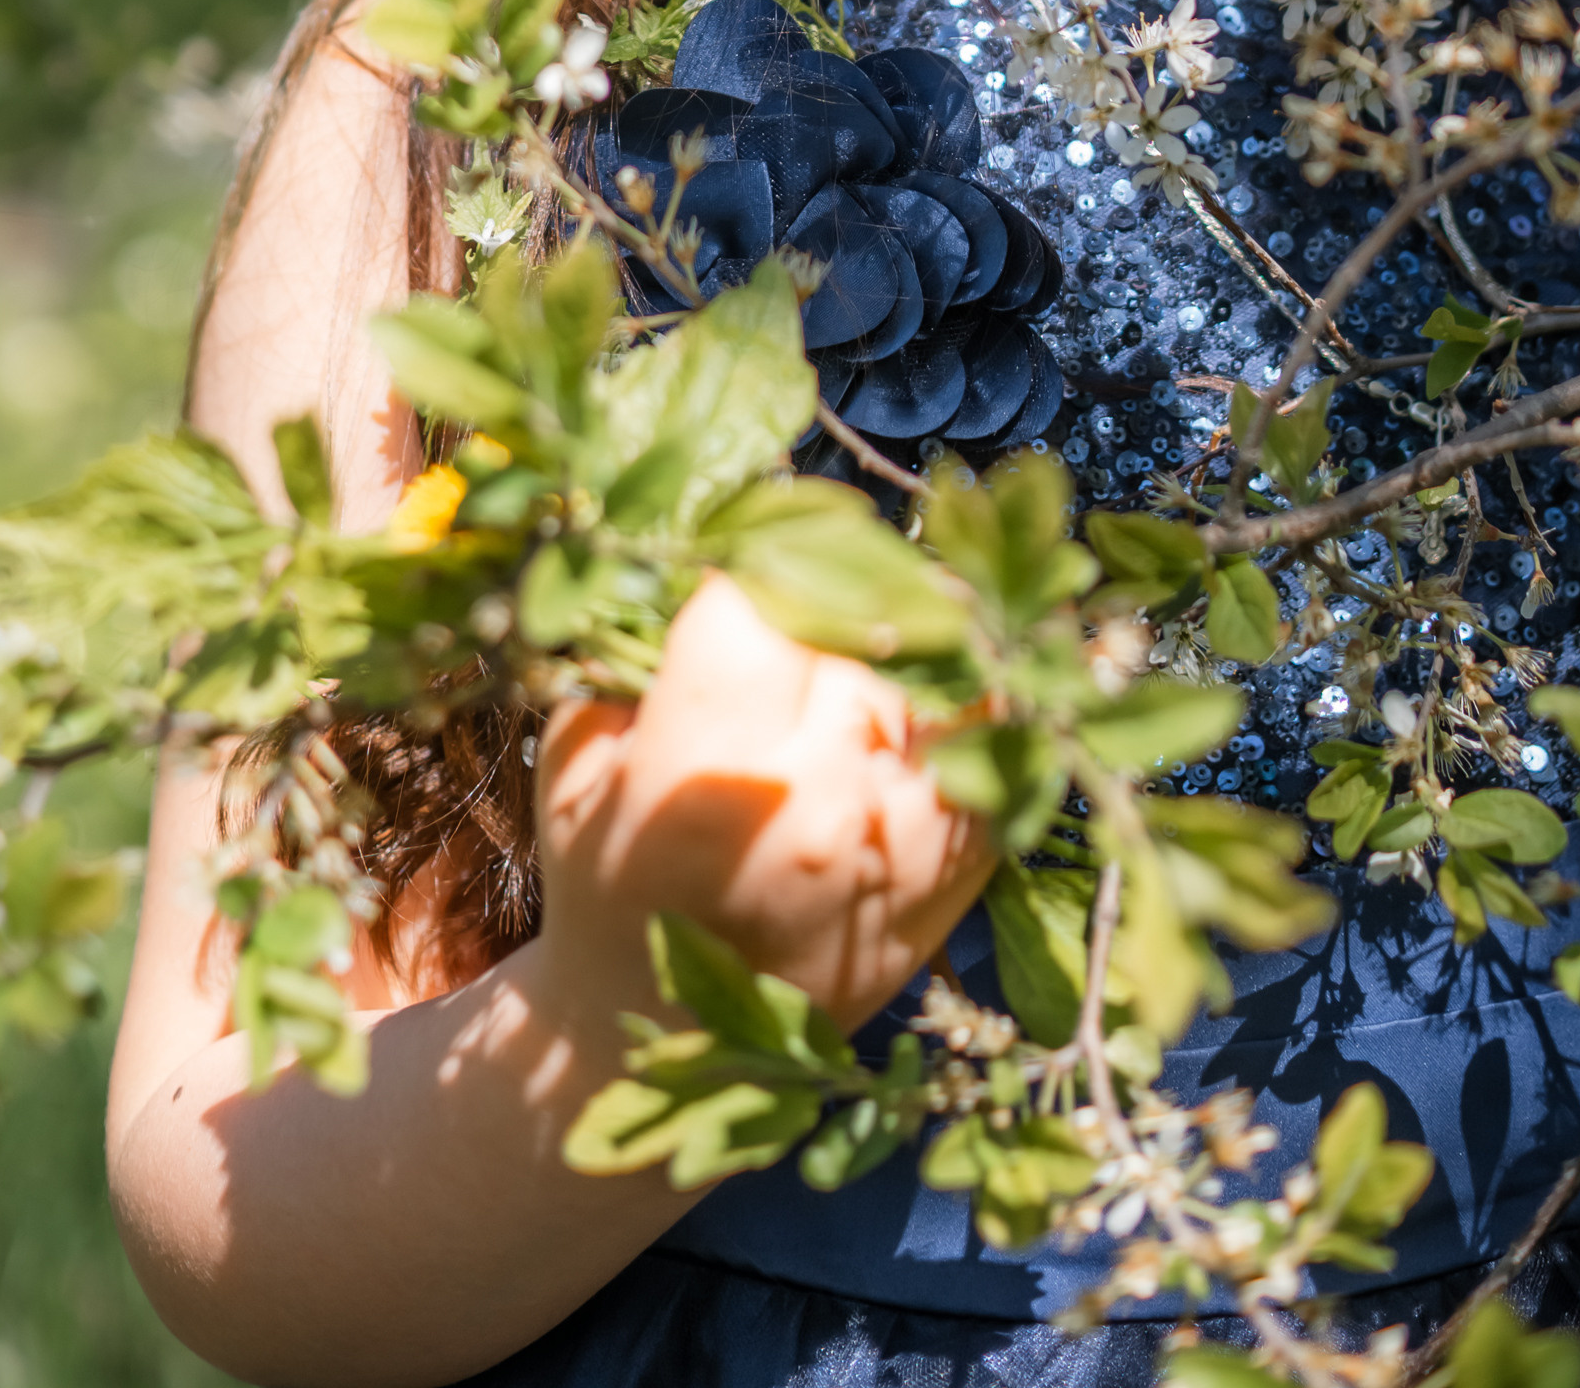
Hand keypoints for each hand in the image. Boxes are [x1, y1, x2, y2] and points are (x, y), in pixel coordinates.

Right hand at [524, 573, 992, 1039]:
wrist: (662, 1036)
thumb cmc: (610, 883)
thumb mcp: (577, 759)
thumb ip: (631, 644)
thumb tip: (701, 543)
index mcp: (703, 767)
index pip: (753, 594)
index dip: (745, 565)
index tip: (742, 564)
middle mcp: (819, 794)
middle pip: (851, 618)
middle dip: (822, 594)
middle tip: (804, 597)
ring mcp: (903, 833)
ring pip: (937, 661)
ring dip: (908, 632)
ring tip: (883, 617)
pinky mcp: (958, 867)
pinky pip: (1002, 743)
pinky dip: (990, 693)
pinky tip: (982, 655)